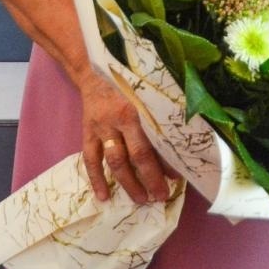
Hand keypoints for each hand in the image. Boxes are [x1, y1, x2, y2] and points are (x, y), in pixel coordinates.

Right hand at [78, 72, 173, 203]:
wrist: (95, 69)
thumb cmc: (130, 82)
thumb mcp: (148, 92)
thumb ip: (161, 112)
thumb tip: (180, 143)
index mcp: (141, 107)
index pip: (157, 140)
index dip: (168, 161)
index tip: (178, 177)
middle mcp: (121, 118)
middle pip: (137, 155)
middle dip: (151, 178)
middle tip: (161, 196)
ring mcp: (102, 127)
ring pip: (116, 161)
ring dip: (128, 183)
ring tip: (141, 199)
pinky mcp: (88, 132)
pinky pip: (90, 159)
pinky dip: (96, 179)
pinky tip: (103, 197)